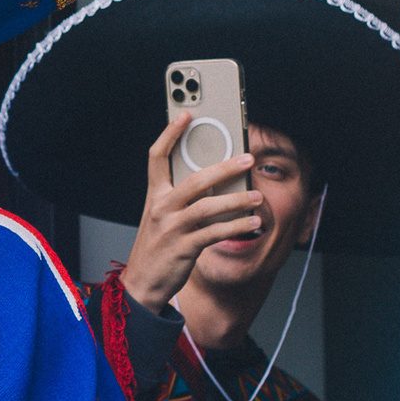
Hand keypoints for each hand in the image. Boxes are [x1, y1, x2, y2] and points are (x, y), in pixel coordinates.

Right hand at [120, 113, 263, 310]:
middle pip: (194, 179)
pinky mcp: (184, 248)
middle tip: (247, 158)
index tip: (186, 115)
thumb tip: (217, 180)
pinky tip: (253, 223)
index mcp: (154, 196)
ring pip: (208, 206)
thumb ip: (183, 198)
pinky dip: (236, 226)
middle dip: (224, 167)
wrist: (142, 285)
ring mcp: (172, 228)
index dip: (170, 134)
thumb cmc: (157, 247)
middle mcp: (161, 208)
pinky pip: (215, 232)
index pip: (157, 157)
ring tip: (257, 197)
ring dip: (238, 200)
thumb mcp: (162, 217)